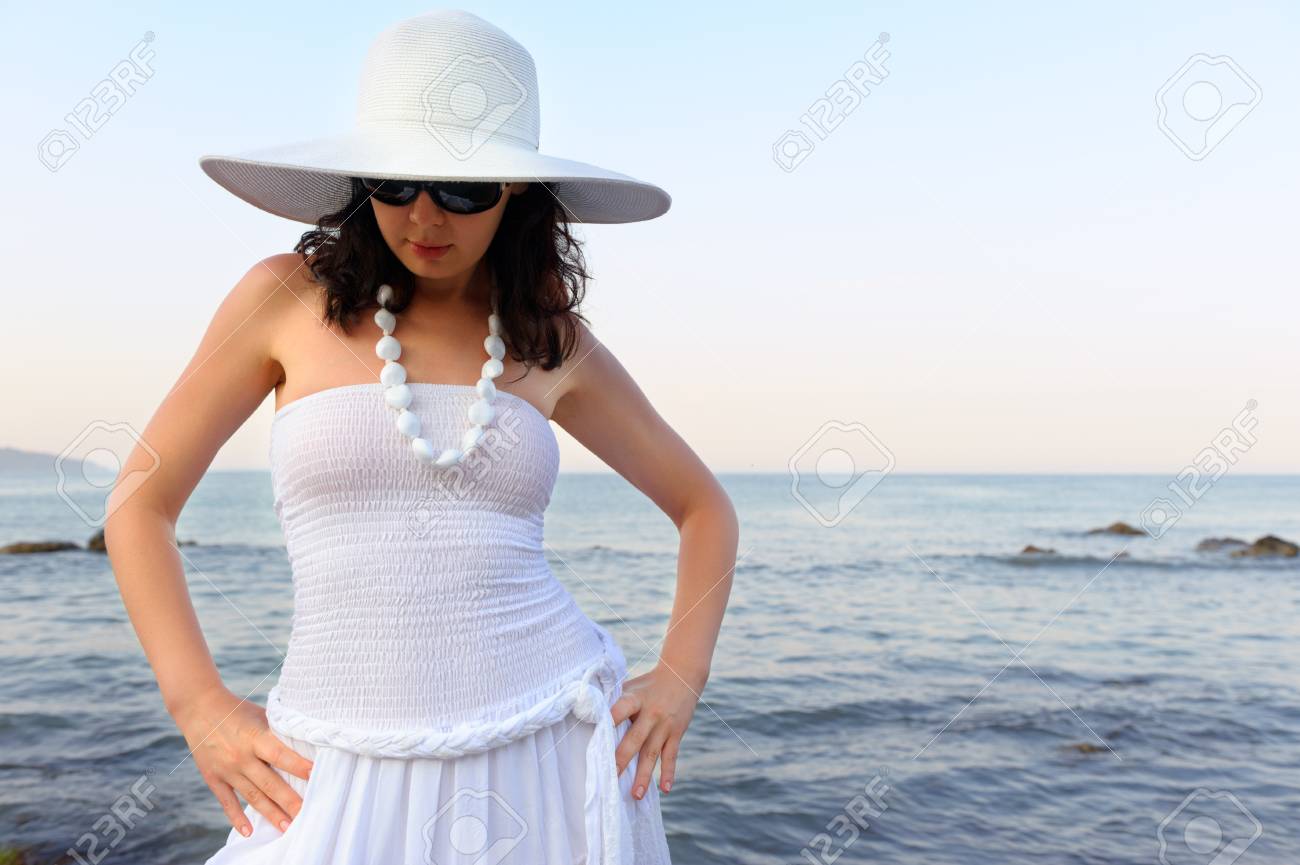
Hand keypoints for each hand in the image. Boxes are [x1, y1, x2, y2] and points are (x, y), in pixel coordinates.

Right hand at [172, 685, 314, 836]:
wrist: (199, 708)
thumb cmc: (237, 710)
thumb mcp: (261, 715)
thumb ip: (278, 731)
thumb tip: (306, 743)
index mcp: (255, 737)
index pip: (281, 755)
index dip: (299, 767)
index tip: (317, 777)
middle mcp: (241, 756)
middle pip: (269, 783)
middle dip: (289, 801)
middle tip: (307, 815)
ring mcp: (226, 769)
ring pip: (252, 796)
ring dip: (271, 813)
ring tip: (287, 827)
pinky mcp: (213, 778)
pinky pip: (227, 802)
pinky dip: (237, 818)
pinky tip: (249, 831)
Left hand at [609, 662, 702, 800]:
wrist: (683, 675)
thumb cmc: (648, 684)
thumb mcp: (631, 686)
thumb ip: (613, 700)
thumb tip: (585, 711)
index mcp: (635, 699)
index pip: (621, 709)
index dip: (610, 720)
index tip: (597, 735)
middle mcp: (651, 714)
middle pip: (635, 739)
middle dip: (622, 759)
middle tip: (611, 777)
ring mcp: (665, 726)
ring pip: (653, 753)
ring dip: (644, 775)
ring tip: (636, 795)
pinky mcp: (677, 734)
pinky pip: (672, 756)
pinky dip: (669, 773)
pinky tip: (666, 790)